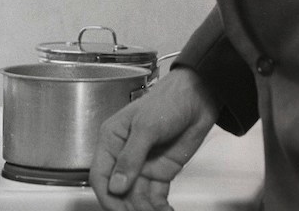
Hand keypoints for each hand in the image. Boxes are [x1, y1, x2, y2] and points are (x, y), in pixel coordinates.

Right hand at [89, 68, 218, 210]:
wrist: (198, 99)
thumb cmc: (168, 100)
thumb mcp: (146, 127)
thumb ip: (130, 157)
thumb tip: (116, 185)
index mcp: (112, 138)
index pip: (100, 175)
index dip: (107, 196)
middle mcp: (124, 155)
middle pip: (118, 192)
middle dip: (128, 207)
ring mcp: (142, 165)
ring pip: (136, 198)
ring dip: (146, 210)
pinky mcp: (160, 173)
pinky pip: (155, 198)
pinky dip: (159, 209)